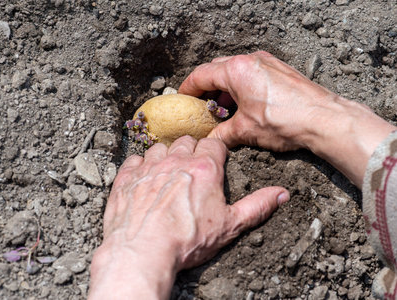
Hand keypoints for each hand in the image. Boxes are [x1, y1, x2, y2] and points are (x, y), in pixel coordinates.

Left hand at [89, 136, 288, 299]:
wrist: (143, 251)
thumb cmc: (187, 240)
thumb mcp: (230, 225)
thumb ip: (257, 206)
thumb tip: (281, 194)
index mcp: (204, 169)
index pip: (214, 145)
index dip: (216, 152)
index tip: (215, 161)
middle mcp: (176, 161)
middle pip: (187, 142)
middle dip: (192, 151)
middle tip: (192, 168)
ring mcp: (149, 167)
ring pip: (160, 147)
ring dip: (165, 156)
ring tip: (168, 173)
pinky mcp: (127, 177)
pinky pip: (134, 160)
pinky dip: (140, 166)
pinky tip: (144, 178)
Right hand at [179, 52, 395, 186]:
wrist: (325, 119)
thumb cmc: (285, 121)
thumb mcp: (245, 131)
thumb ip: (221, 135)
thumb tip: (209, 142)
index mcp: (236, 70)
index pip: (201, 75)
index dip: (188, 89)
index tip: (182, 99)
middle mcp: (250, 60)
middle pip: (216, 69)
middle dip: (206, 88)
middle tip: (201, 106)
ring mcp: (267, 62)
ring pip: (235, 70)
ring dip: (225, 88)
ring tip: (223, 109)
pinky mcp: (280, 69)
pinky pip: (252, 73)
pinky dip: (242, 86)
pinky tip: (245, 105)